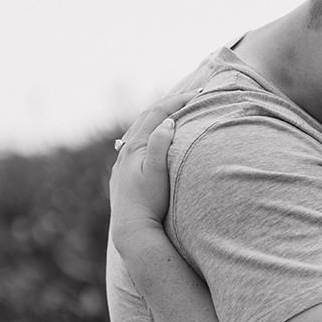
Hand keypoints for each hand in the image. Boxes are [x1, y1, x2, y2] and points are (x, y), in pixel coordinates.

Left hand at [109, 92, 185, 250]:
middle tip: (190, 97)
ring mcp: (123, 162)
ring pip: (140, 130)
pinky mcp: (123, 174)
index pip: (159, 113)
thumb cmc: (148, 202)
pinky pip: (136, 144)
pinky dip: (148, 134)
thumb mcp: (157, 172)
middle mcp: (126, 150)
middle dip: (169, 104)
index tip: (198, 93)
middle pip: (147, 117)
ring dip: (157, 119)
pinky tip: (153, 141)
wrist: (131, 228)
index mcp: (136, 146)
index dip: (178, 100)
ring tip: (174, 114)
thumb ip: (160, 145)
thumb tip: (169, 122)